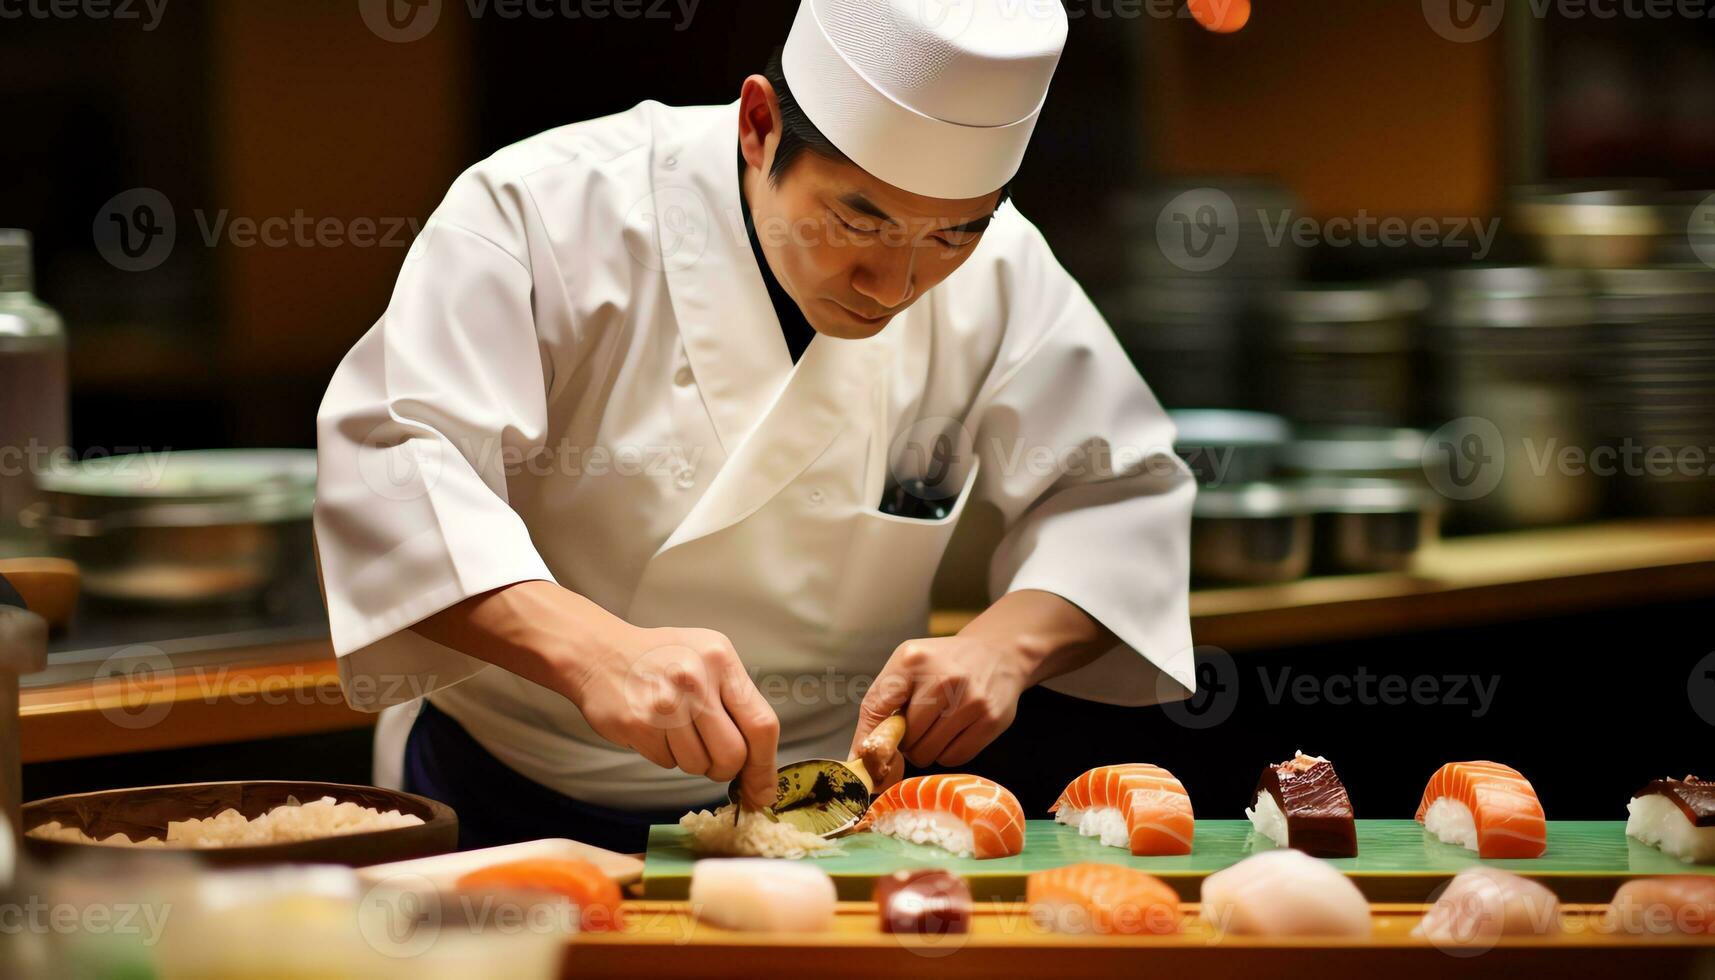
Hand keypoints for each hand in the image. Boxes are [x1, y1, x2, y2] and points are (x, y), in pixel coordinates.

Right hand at [566, 625, 779, 808]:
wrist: (599, 653)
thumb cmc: (662, 660)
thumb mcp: (708, 660)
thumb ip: (737, 704)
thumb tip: (759, 772)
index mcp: (721, 660)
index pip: (761, 724)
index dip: (764, 766)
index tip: (763, 791)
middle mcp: (695, 680)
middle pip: (732, 755)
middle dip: (726, 769)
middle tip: (713, 759)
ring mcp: (665, 703)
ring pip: (698, 765)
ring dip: (692, 760)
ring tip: (675, 730)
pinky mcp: (639, 725)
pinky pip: (667, 763)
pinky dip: (665, 754)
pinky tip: (654, 727)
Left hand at [848, 635, 1029, 785]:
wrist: (999, 652)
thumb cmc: (943, 664)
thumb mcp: (908, 667)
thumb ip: (880, 705)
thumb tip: (858, 758)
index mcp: (913, 660)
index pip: (876, 708)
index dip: (868, 739)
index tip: (864, 757)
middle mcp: (943, 678)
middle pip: (905, 739)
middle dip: (906, 741)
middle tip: (917, 726)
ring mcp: (970, 700)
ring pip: (928, 753)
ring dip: (926, 749)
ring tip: (937, 726)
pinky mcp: (991, 720)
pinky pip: (954, 758)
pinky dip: (948, 753)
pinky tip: (955, 731)